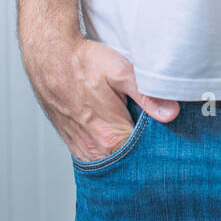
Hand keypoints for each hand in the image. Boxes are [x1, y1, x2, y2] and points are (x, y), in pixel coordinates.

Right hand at [22, 35, 179, 161]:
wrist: (49, 58)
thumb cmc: (83, 63)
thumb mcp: (120, 72)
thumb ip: (147, 96)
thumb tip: (171, 113)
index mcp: (111, 136)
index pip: (146, 156)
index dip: (160, 146)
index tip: (168, 137)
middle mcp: (95, 149)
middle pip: (130, 162)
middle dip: (145, 152)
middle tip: (155, 134)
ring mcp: (83, 149)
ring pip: (113, 161)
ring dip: (126, 152)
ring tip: (135, 133)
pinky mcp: (74, 144)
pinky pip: (97, 157)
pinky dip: (110, 151)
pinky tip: (116, 136)